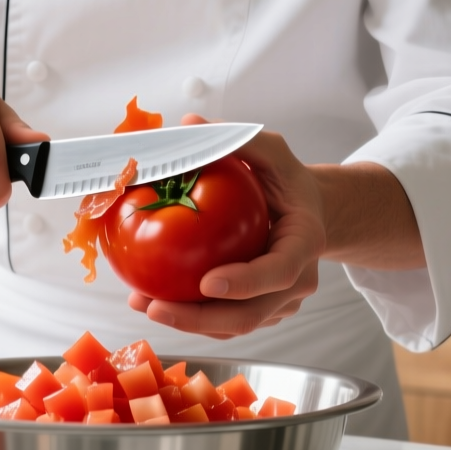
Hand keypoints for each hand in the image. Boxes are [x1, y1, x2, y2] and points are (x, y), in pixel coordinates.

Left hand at [128, 115, 325, 339]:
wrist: (308, 213)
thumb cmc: (286, 182)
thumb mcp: (271, 152)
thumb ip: (237, 139)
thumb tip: (189, 123)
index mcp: (305, 242)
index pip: (280, 271)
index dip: (246, 283)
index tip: (207, 283)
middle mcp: (298, 281)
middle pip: (251, 315)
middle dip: (200, 319)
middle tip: (156, 307)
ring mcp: (280, 302)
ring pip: (234, 326)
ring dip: (187, 323)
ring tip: (142, 303)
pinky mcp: (260, 311)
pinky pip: (224, 323)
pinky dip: (189, 317)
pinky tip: (151, 301)